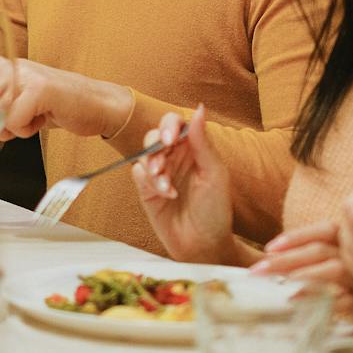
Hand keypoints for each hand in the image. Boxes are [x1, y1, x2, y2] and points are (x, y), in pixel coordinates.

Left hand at [0, 56, 132, 140]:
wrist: (93, 104)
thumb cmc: (50, 107)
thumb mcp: (14, 107)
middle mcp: (7, 66)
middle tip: (4, 129)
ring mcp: (22, 75)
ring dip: (9, 128)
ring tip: (29, 119)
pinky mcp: (38, 89)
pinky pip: (14, 122)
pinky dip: (26, 129)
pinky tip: (41, 120)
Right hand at [130, 106, 249, 264]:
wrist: (202, 245)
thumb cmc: (215, 210)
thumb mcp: (214, 174)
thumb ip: (202, 142)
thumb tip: (199, 108)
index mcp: (195, 148)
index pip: (177, 123)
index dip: (169, 125)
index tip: (170, 139)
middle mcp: (176, 157)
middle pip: (156, 135)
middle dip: (156, 146)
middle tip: (162, 164)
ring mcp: (160, 172)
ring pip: (144, 153)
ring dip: (153, 167)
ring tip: (166, 186)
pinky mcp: (146, 189)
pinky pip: (137, 172)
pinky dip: (149, 181)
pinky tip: (165, 194)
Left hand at [239, 220, 352, 323]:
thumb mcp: (350, 267)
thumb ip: (323, 257)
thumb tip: (279, 261)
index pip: (325, 232)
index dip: (297, 237)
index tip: (269, 247)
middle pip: (322, 250)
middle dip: (287, 259)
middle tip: (257, 270)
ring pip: (335, 269)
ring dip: (303, 274)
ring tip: (277, 281)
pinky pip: (348, 300)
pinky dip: (321, 297)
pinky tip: (296, 299)